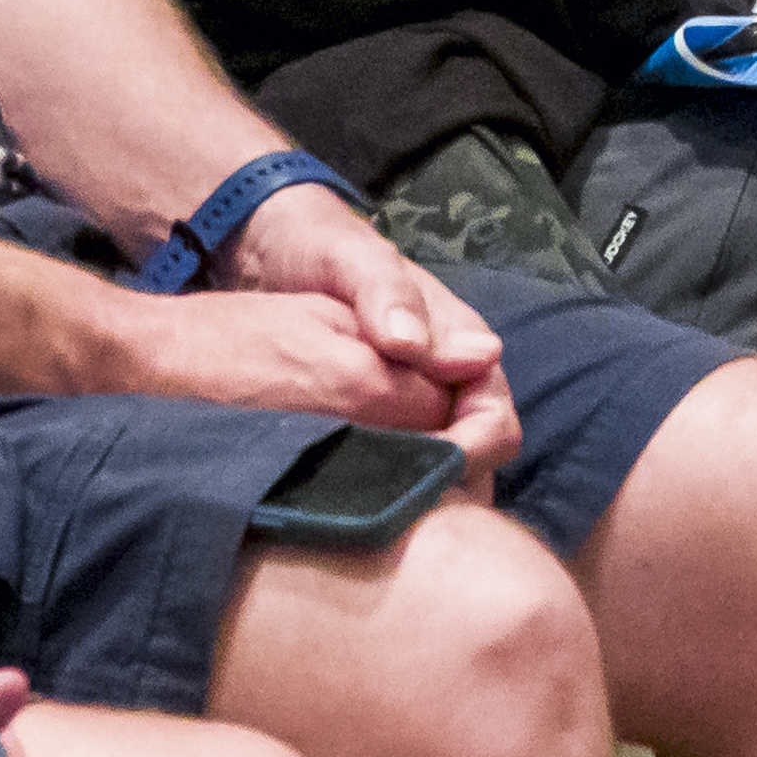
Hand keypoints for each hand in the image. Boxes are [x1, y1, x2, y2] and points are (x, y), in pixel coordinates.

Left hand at [222, 188, 521, 481]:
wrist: (264, 251)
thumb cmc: (318, 247)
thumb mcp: (352, 259)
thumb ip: (392, 297)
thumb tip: (451, 352)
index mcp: (456, 340)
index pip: (493, 413)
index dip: (472, 448)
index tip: (431, 471)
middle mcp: (440, 377)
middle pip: (469, 452)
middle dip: (442, 482)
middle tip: (388, 504)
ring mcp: (402, 403)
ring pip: (431, 465)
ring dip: (409, 491)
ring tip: (360, 509)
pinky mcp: (365, 422)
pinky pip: (388, 467)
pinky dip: (373, 487)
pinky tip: (339, 501)